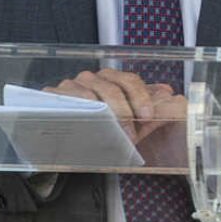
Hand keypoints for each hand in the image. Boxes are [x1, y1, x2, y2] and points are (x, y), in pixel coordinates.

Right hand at [48, 69, 182, 149]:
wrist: (69, 143)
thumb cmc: (101, 127)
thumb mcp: (128, 119)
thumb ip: (149, 105)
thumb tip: (168, 93)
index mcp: (111, 78)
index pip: (129, 80)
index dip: (141, 98)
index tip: (147, 117)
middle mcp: (91, 78)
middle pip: (112, 88)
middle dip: (125, 113)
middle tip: (131, 134)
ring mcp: (70, 86)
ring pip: (91, 95)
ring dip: (105, 117)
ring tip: (113, 135)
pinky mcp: (52, 96)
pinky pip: (68, 101)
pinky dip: (81, 112)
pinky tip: (88, 125)